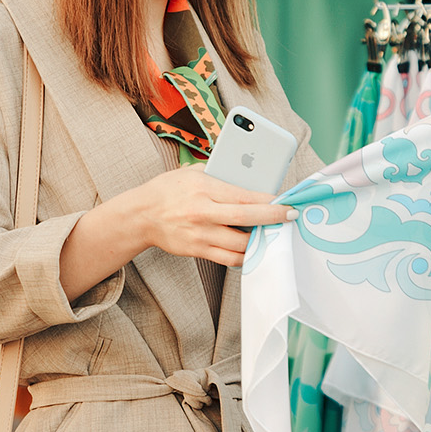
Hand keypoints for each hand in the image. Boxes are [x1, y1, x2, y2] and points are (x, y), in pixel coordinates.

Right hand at [122, 165, 294, 267]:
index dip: (269, 201)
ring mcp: (200, 235)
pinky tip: (254, 247)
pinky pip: (229, 258)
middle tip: (289, 216)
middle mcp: (203, 213)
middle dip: (273, 218)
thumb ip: (220, 174)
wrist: (141, 216)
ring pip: (241, 243)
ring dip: (260, 239)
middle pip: (247, 218)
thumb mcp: (193, 173)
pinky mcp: (198, 250)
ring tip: (272, 232)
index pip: (244, 196)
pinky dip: (245, 254)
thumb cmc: (168, 190)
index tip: (285, 201)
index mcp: (203, 189)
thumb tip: (250, 176)